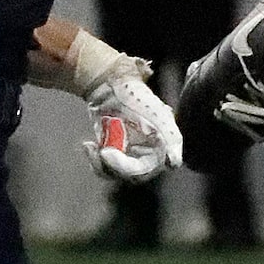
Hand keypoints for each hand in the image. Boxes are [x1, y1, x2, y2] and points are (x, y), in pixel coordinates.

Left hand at [81, 57, 182, 182]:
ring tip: (91, 147)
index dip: (132, 169)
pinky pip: (104, 169)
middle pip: (132, 175)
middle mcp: (148, 156)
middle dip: (115, 165)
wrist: (112, 88)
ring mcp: (130, 157)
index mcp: (162, 149)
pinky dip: (94, 160)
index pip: (149, 169)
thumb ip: (171, 138)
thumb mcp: (159, 116)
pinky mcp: (115, 156)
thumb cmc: (137, 97)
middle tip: (104, 152)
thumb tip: (174, 162)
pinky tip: (89, 145)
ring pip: (117, 175)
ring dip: (101, 164)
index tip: (111, 155)